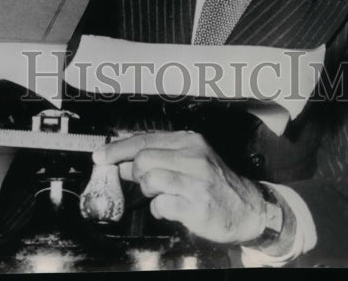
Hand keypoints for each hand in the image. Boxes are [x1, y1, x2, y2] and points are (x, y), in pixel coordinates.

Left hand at [93, 130, 268, 245]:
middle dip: (137, 174)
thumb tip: (122, 162)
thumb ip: (158, 159)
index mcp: (189, 141)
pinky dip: (160, 209)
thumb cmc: (214, 183)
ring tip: (164, 194)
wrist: (247, 208)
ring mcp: (196, 180)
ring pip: (149, 180)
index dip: (118, 149)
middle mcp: (193, 156)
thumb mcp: (189, 161)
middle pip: (143, 159)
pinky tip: (172, 208)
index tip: (100, 157)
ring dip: (150, 192)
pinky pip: (160, 205)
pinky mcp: (196, 205)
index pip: (144, 139)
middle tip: (147, 183)